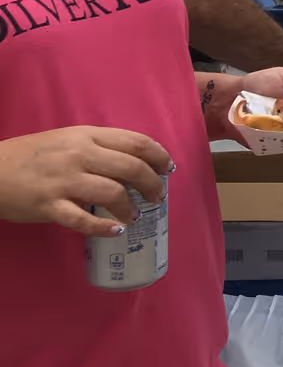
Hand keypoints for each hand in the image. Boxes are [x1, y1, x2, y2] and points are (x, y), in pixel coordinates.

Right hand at [0, 126, 173, 236]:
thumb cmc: (31, 155)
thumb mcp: (67, 140)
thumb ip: (97, 147)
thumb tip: (133, 161)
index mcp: (86, 135)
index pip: (135, 142)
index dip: (159, 156)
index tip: (168, 168)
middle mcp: (79, 155)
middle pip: (131, 167)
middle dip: (152, 184)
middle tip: (157, 197)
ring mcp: (63, 181)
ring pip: (112, 193)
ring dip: (130, 207)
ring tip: (133, 216)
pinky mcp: (48, 205)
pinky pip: (82, 219)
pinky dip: (103, 227)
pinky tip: (115, 231)